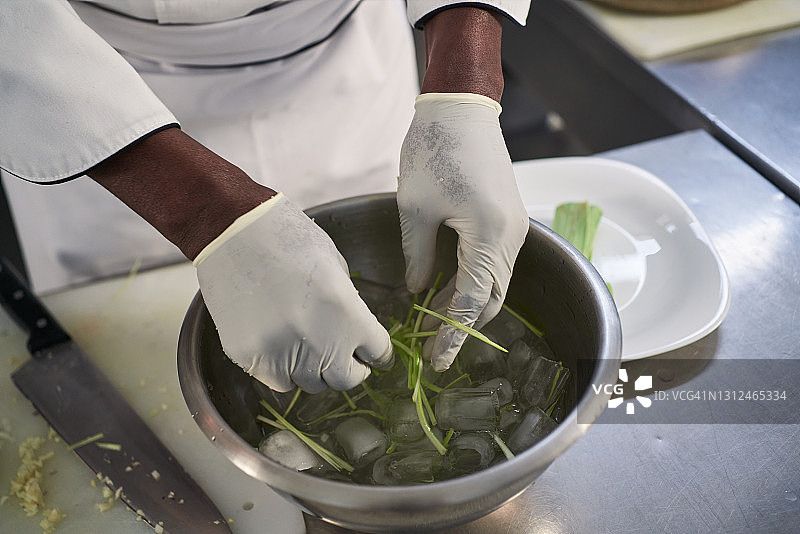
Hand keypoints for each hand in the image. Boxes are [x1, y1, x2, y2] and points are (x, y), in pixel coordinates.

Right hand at [194, 193, 392, 391]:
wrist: (234, 231)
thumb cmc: (289, 239)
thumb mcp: (335, 267)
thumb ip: (349, 306)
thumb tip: (352, 332)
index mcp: (348, 314)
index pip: (377, 352)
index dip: (377, 352)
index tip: (372, 354)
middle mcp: (319, 341)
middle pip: (346, 379)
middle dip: (349, 368)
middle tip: (344, 356)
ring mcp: (282, 353)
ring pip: (310, 383)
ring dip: (314, 369)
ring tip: (305, 342)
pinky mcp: (251, 358)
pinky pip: (278, 381)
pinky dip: (284, 369)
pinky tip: (280, 344)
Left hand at [398, 93, 528, 371]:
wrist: (460, 107)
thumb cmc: (433, 151)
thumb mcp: (415, 209)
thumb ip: (418, 256)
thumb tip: (417, 291)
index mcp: (490, 234)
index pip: (474, 301)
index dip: (454, 334)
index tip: (436, 361)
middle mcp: (511, 235)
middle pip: (493, 297)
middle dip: (464, 325)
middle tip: (430, 347)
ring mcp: (514, 226)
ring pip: (495, 281)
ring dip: (467, 303)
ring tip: (431, 322)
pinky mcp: (507, 217)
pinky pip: (493, 262)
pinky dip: (472, 281)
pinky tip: (444, 289)